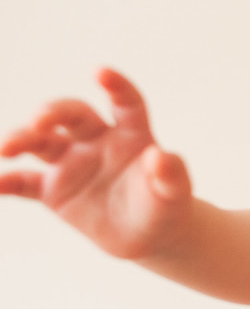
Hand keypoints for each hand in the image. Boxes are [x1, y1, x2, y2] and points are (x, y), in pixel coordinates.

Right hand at [0, 68, 191, 258]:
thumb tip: (160, 156)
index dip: (116, 86)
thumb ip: (171, 173)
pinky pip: (24, 183)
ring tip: (5, 147)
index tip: (101, 72)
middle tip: (39, 121)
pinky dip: (6, 183)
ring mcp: (72, 163)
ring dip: (21, 139)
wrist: (149, 236)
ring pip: (41, 142)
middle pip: (71, 115)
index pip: (125, 102)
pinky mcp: (53, 190)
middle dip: (53, 112)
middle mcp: (97, 140)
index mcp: (131, 134)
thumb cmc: (165, 205)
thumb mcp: (174, 192)